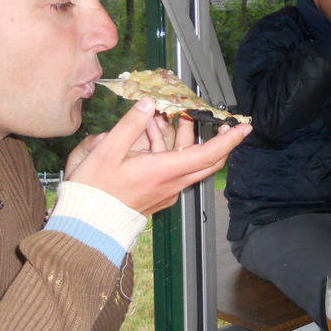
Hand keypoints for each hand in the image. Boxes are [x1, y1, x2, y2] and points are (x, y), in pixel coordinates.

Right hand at [64, 98, 251, 215]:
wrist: (86, 227)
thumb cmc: (94, 192)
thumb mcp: (105, 152)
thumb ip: (129, 126)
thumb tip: (148, 104)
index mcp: (164, 172)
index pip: (208, 154)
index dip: (229, 140)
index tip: (244, 127)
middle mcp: (172, 183)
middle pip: (205, 159)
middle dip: (209, 135)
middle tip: (206, 116)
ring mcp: (166, 191)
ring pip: (185, 160)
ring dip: (177, 137)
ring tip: (157, 117)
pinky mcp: (158, 194)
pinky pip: (172, 168)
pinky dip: (165, 149)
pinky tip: (148, 134)